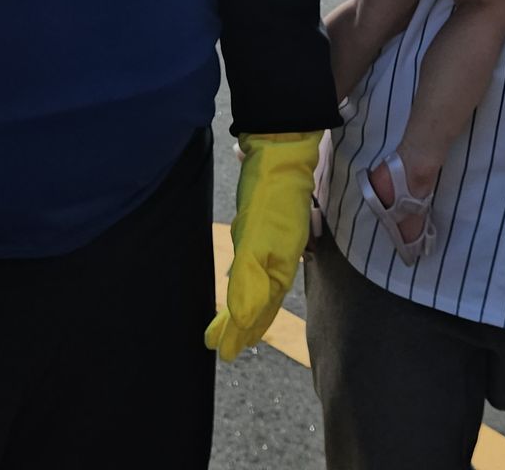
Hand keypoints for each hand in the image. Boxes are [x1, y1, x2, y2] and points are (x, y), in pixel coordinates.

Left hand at [204, 132, 320, 360]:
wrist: (282, 151)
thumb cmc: (272, 194)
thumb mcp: (258, 239)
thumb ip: (250, 280)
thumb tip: (241, 318)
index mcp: (278, 266)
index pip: (258, 309)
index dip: (242, 331)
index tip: (224, 351)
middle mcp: (277, 260)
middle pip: (260, 302)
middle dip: (243, 327)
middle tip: (222, 348)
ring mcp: (272, 245)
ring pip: (260, 287)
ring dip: (245, 310)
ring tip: (230, 327)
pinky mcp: (263, 229)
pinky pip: (256, 268)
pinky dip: (249, 284)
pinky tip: (242, 284)